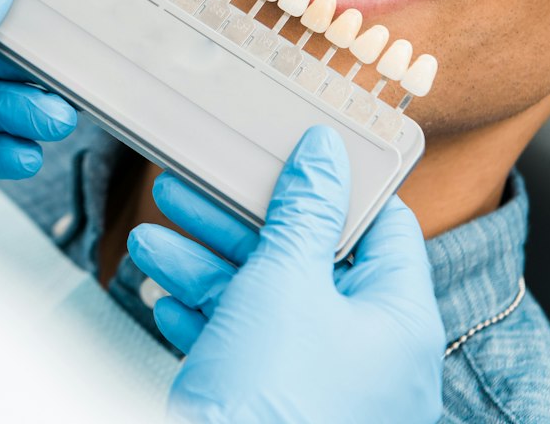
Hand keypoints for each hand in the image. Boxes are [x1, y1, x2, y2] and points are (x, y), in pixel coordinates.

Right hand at [128, 126, 444, 423]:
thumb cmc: (270, 405)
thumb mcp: (283, 281)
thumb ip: (304, 210)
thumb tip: (325, 151)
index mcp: (395, 319)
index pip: (382, 227)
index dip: (339, 184)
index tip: (298, 154)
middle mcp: (366, 356)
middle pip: (306, 260)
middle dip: (239, 222)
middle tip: (196, 188)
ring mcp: (320, 387)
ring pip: (265, 303)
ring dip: (205, 265)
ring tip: (153, 238)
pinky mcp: (275, 410)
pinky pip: (245, 348)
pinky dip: (205, 318)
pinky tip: (165, 296)